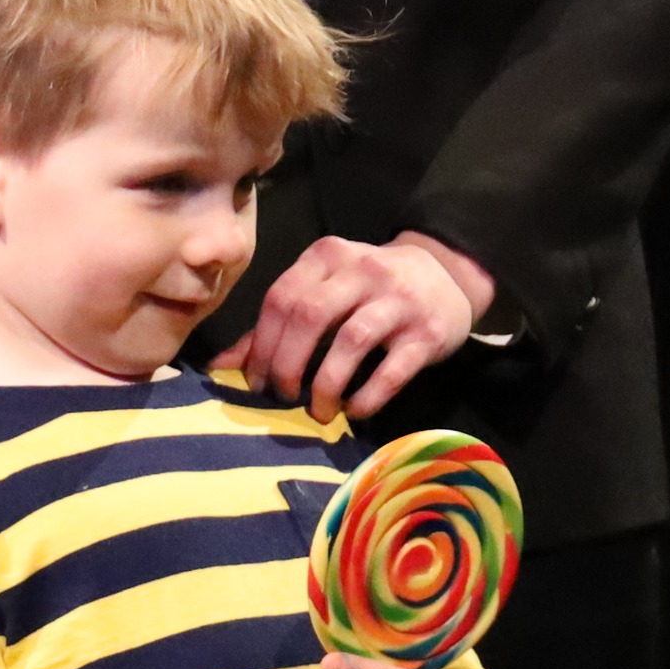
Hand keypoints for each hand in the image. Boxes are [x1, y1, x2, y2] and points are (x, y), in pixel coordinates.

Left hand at [219, 231, 491, 419]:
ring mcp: (399, 299)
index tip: (255, 383)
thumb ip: (278, 324)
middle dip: (287, 364)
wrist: (448, 277)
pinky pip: (392, 369)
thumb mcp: (326, 291)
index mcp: (328, 256)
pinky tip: (354, 410)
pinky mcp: (428, 332)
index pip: (281, 298)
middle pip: (310, 316)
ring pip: (350, 340)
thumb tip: (221, 367)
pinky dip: (367, 396)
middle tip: (283, 397)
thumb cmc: (371, 290)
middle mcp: (363, 270)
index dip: (261, 345)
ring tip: (318, 411)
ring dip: (325, 385)